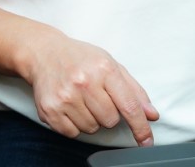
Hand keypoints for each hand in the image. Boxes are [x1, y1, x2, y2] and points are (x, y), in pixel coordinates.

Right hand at [19, 29, 158, 145]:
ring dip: (90, 119)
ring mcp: (65, 96)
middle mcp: (84, 82)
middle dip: (107, 113)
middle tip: (95, 96)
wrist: (43, 52)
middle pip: (110, 120)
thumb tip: (151, 115)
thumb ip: (134, 91)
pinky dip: (74, 124)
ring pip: (92, 128)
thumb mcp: (111, 64)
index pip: (129, 106)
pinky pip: (73, 133)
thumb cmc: (80, 58)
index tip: (146, 141)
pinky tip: (69, 106)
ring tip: (80, 98)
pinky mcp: (50, 109)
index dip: (140, 127)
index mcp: (104, 69)